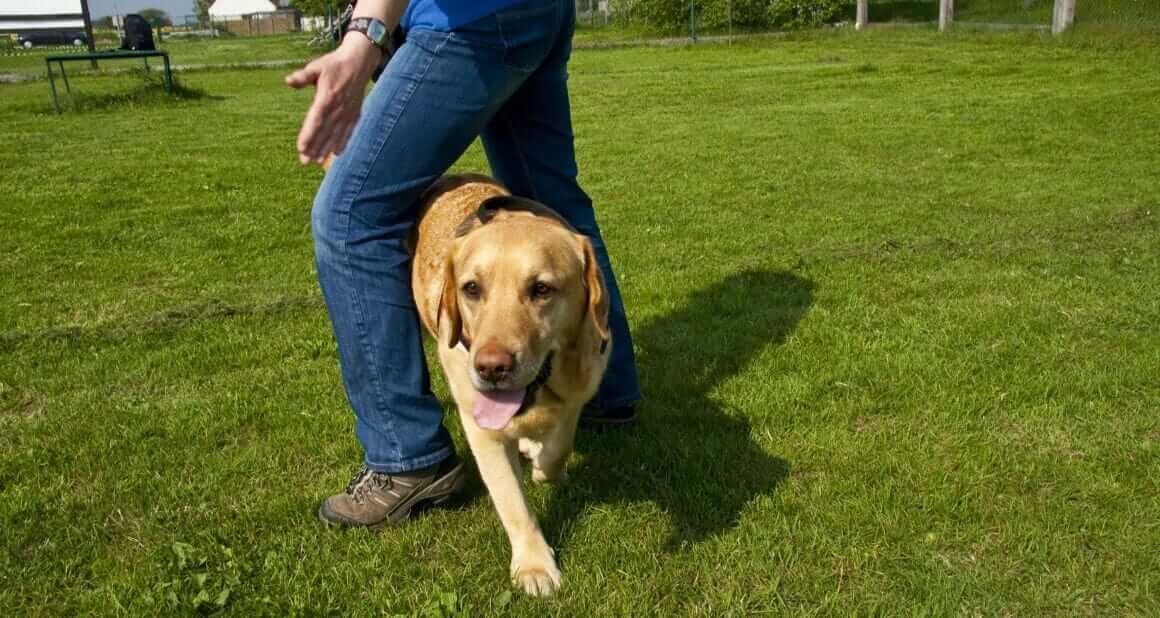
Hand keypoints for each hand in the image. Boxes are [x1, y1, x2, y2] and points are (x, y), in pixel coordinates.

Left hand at [285, 36, 381, 164]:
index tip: (301, 148)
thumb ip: (303, 76)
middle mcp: (338, 109)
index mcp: (327, 98)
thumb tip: (288, 81)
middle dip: (315, 148)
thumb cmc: (334, 64)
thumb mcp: (316, 67)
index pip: (316, 120)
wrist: (359, 62)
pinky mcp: (355, 114)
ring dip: (327, 149)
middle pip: (325, 132)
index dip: (308, 135)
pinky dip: (343, 143)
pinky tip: (336, 153)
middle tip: (305, 161)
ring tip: (317, 162)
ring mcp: (348, 113)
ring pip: (336, 135)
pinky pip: (348, 132)